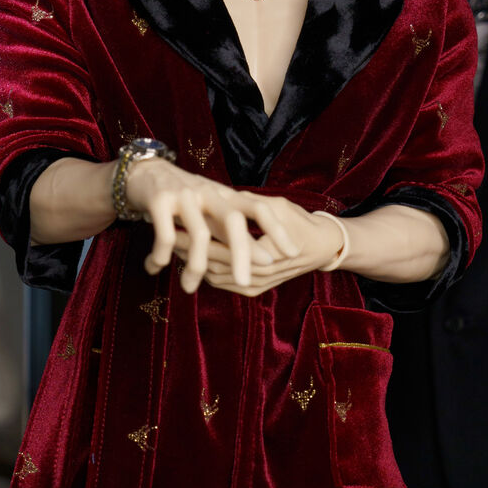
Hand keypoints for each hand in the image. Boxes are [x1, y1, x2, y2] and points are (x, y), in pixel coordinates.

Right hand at [124, 158, 299, 293]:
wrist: (146, 171)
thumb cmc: (185, 197)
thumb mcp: (213, 209)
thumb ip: (232, 230)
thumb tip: (264, 261)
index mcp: (226, 196)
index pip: (260, 209)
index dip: (277, 230)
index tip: (292, 253)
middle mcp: (209, 193)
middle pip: (233, 222)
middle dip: (241, 254)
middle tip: (246, 282)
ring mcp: (185, 196)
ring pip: (199, 234)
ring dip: (195, 265)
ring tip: (189, 288)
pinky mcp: (159, 200)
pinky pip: (165, 233)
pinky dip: (162, 254)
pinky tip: (155, 267)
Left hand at [172, 196, 345, 296]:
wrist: (322, 248)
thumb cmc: (301, 222)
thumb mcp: (276, 207)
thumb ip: (246, 205)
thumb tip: (216, 197)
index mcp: (265, 255)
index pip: (221, 247)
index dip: (195, 234)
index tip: (176, 219)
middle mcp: (259, 276)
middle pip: (213, 264)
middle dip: (187, 249)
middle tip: (165, 230)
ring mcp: (255, 286)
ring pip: (213, 276)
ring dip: (193, 260)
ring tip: (172, 241)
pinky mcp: (252, 290)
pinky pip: (221, 282)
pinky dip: (204, 269)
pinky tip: (190, 254)